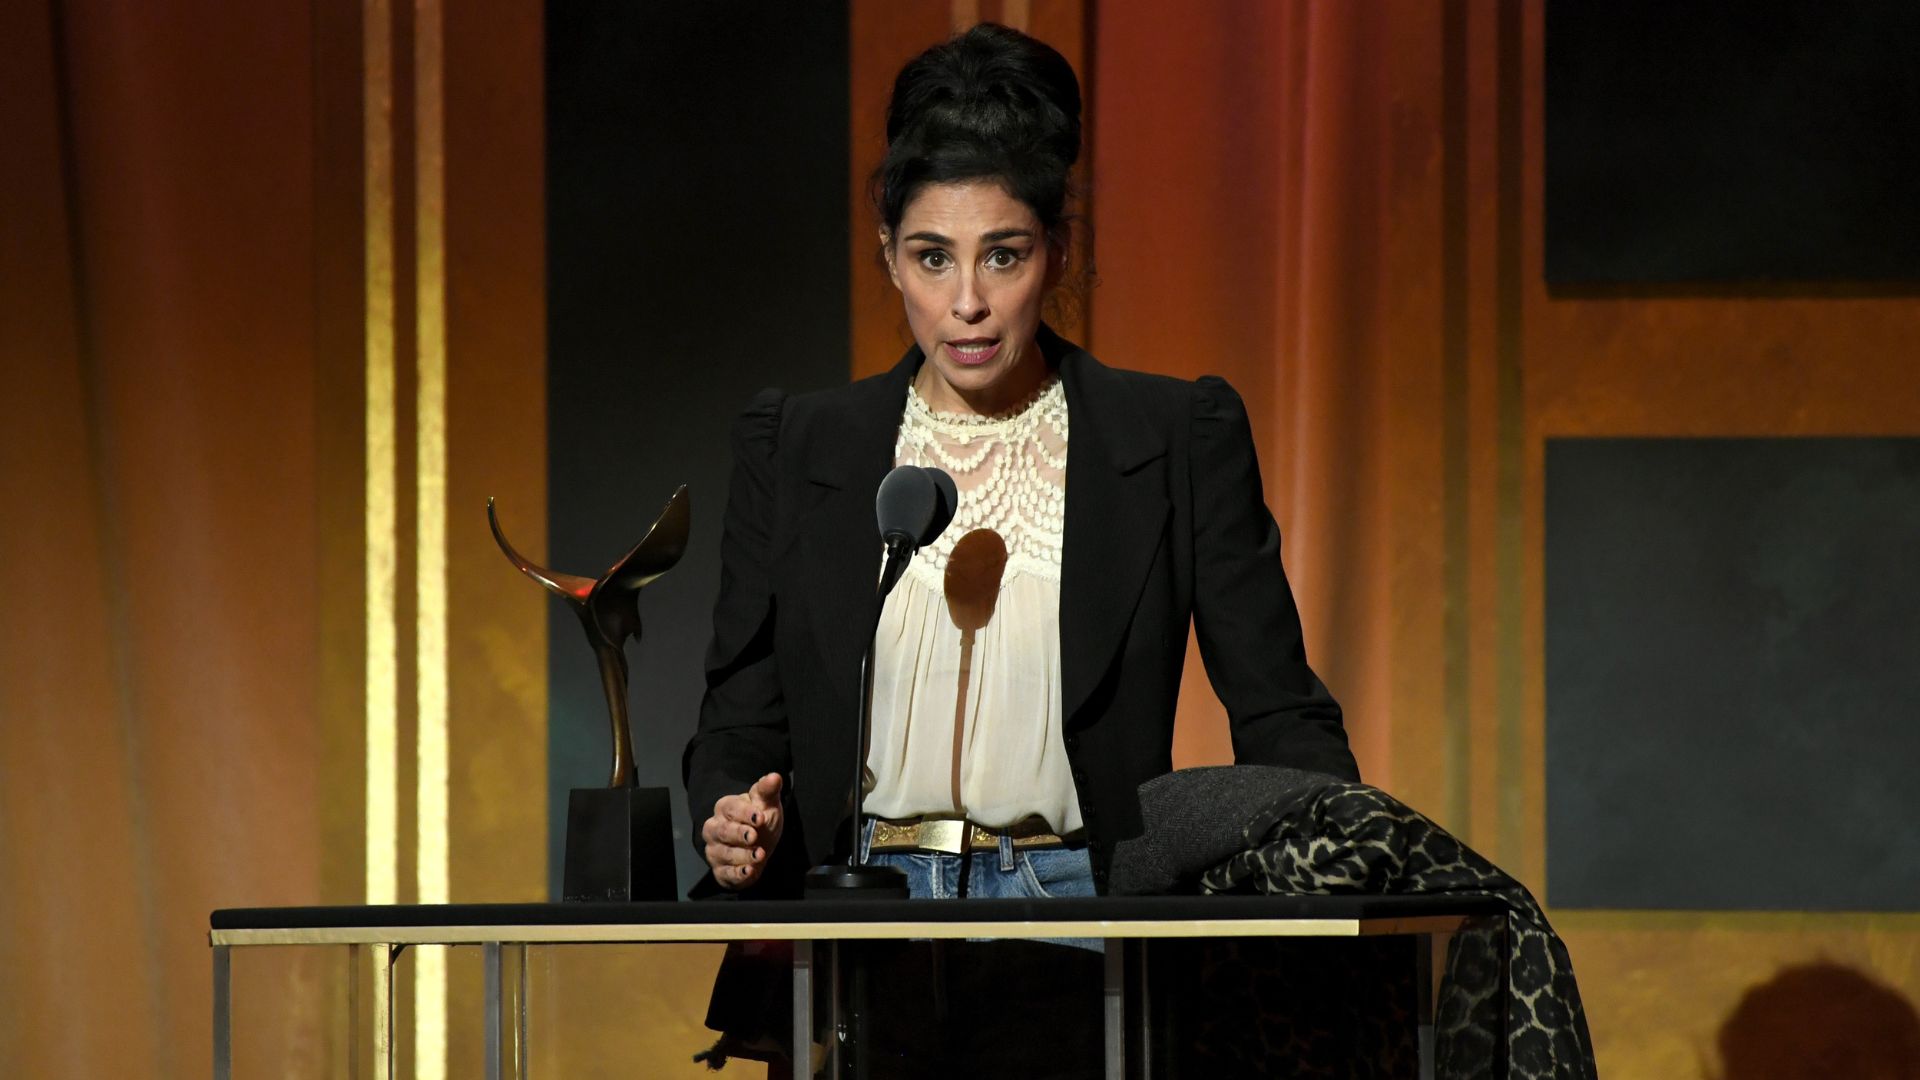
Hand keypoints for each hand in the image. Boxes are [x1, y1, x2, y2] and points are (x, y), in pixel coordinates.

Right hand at [702, 772, 783, 889]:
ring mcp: (716, 851)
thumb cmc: (759, 820)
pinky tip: (750, 871)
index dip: (744, 813)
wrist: (757, 845)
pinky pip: (725, 874)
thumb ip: (768, 790)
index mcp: (725, 808)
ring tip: (759, 855)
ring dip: (742, 855)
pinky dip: (737, 874)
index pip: (731, 808)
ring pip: (724, 853)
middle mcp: (715, 829)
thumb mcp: (767, 803)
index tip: (759, 817)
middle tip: (754, 836)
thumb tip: (775, 776)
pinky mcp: (720, 871)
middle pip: (723, 831)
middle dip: (738, 834)